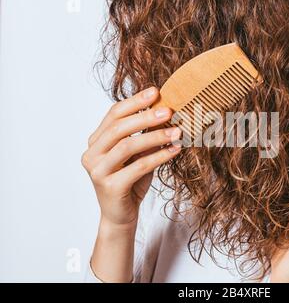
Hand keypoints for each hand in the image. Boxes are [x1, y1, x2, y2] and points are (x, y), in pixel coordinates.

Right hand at [81, 87, 181, 281]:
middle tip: (169, 110)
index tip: (156, 92)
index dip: (135, 101)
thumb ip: (144, 135)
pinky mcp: (110, 186)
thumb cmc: (130, 181)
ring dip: (155, 136)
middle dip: (145, 116)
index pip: (113, 114)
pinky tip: (175, 150)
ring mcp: (97, 171)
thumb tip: (166, 111)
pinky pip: (138, 166)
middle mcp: (91, 154)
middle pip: (119, 127)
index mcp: (96, 141)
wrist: (120, 215)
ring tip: (177, 131)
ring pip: (127, 146)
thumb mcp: (137, 154)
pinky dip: (159, 156)